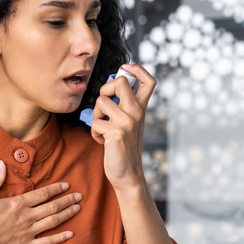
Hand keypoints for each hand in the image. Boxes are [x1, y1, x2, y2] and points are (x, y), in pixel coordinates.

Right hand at [0, 160, 80, 243]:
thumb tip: (2, 163)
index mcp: (17, 204)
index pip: (42, 194)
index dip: (56, 189)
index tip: (66, 185)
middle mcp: (26, 217)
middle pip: (52, 207)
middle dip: (67, 200)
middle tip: (79, 196)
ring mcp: (27, 232)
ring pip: (52, 222)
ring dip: (66, 215)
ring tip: (77, 209)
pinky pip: (46, 242)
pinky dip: (59, 238)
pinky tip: (70, 234)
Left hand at [89, 63, 155, 190]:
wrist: (128, 174)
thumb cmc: (124, 148)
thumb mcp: (128, 124)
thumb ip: (122, 107)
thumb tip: (108, 90)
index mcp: (141, 109)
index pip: (148, 81)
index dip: (137, 69)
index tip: (126, 68)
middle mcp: (137, 113)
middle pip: (120, 81)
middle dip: (105, 88)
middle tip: (105, 104)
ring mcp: (127, 122)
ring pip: (101, 101)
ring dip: (95, 115)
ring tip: (102, 128)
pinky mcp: (116, 132)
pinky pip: (95, 122)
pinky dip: (94, 132)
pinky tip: (101, 141)